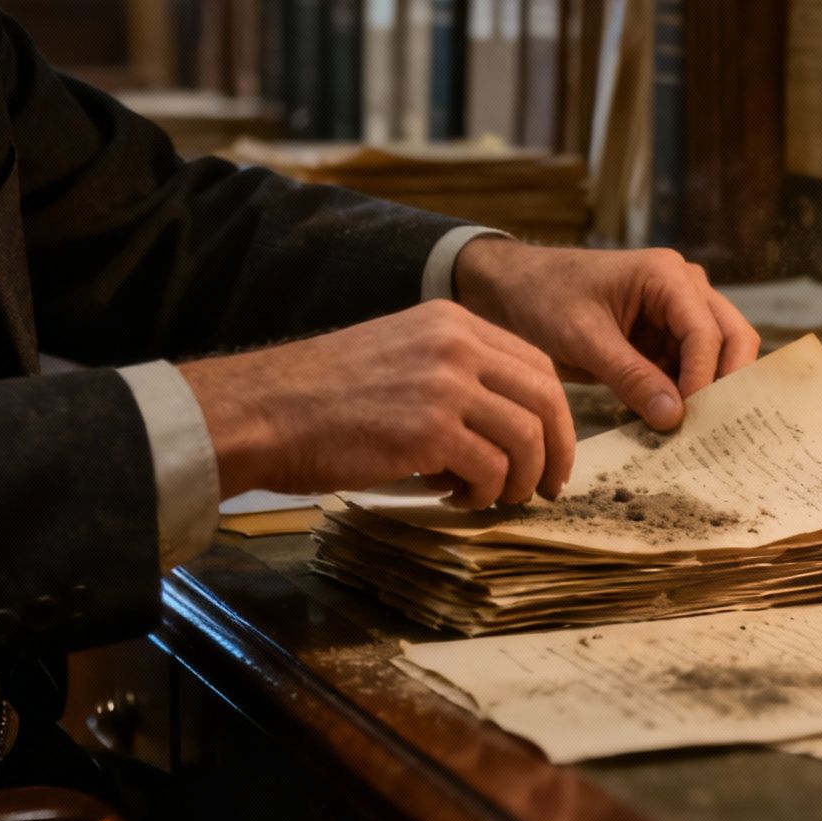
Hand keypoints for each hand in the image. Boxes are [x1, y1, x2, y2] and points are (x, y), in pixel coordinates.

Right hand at [179, 300, 575, 508]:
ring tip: (492, 497)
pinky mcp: (429, 431)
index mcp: (453, 322)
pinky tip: (456, 499)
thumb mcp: (401, 353)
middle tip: (549, 487)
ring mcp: (446, 386)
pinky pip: (491, 470)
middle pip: (545, 401)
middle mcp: (457, 345)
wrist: (264, 410)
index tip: (556, 449)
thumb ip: (457, 372)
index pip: (538, 365)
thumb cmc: (324, 394)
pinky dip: (483, 494)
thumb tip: (512, 421)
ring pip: (526, 439)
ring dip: (519, 480)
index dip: (557, 414)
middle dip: (557, 452)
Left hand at [451, 239, 758, 430]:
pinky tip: (673, 424)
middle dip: (726, 382)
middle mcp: (685, 288)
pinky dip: (688, 394)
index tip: (686, 420)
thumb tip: (675, 418)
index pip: (706, 332)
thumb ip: (630, 377)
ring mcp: (680, 312)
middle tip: (711, 427)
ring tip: (693, 431)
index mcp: (667, 275)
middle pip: (734, 337)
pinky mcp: (667, 337)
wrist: (512, 290)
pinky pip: (692, 367)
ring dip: (709, 391)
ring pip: (721, 354)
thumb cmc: (543, 299)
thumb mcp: (583, 340)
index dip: (703, 379)